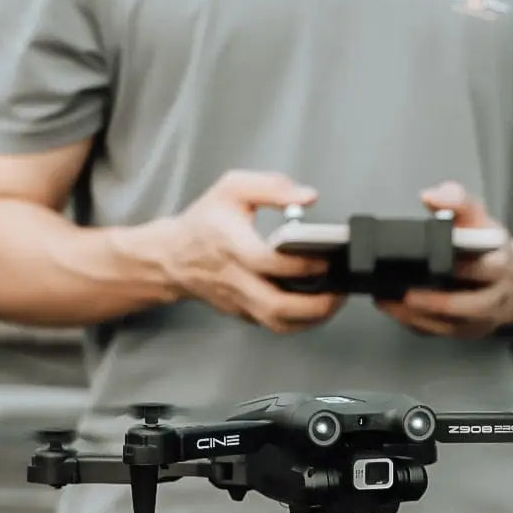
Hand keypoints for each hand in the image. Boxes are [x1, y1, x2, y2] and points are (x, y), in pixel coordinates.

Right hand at [154, 170, 345, 332]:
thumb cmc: (205, 222)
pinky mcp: (244, 313)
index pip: (269, 263)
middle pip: (277, 306)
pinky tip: (316, 306)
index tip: (326, 258)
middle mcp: (236, 279)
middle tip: (339, 291)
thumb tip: (308, 197)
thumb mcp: (232, 189)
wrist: (173, 257)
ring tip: (334, 301)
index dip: (302, 265)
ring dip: (312, 319)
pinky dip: (300, 321)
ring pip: (278, 323)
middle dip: (316, 305)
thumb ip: (272, 187)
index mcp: (233, 246)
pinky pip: (275, 325)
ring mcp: (240, 301)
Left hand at [374, 182, 512, 337]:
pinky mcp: (467, 332)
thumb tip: (429, 196)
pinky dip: (415, 324)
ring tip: (386, 301)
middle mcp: (495, 297)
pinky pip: (439, 333)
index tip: (429, 262)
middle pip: (464, 306)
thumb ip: (457, 201)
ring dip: (416, 316)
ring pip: (449, 325)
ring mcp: (481, 320)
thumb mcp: (479, 217)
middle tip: (400, 292)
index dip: (458, 269)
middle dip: (431, 302)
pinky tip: (394, 310)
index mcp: (501, 265)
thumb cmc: (489, 247)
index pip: (483, 270)